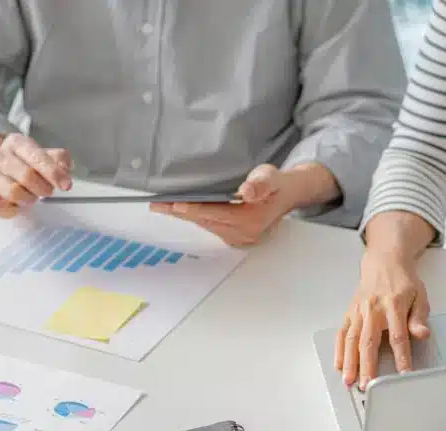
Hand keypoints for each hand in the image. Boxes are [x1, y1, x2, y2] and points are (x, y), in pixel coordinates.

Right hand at [0, 134, 72, 217]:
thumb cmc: (26, 163)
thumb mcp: (44, 155)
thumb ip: (58, 158)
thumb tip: (65, 166)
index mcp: (16, 143)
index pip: (36, 157)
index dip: (53, 172)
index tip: (66, 185)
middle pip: (26, 175)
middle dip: (43, 188)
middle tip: (47, 191)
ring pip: (14, 192)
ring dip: (28, 198)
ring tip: (31, 196)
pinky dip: (10, 208)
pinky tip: (15, 205)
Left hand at [150, 163, 335, 246]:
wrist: (288, 196)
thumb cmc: (277, 184)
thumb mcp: (272, 176)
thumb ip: (261, 183)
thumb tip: (247, 192)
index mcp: (253, 220)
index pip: (217, 214)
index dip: (194, 209)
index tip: (174, 205)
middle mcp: (245, 234)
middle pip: (207, 222)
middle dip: (181, 213)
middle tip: (156, 205)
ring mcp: (240, 239)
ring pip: (207, 226)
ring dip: (187, 217)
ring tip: (163, 207)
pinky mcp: (236, 239)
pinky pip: (211, 228)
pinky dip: (197, 219)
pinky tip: (183, 211)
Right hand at [335, 250, 430, 389]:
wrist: (384, 262)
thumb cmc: (403, 282)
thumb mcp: (420, 295)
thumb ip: (419, 317)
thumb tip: (422, 334)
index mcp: (394, 305)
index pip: (398, 335)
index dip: (401, 356)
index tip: (403, 374)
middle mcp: (373, 309)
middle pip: (369, 341)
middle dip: (367, 365)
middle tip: (368, 385)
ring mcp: (359, 311)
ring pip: (352, 339)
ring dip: (350, 362)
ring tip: (349, 381)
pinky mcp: (350, 312)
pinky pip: (342, 332)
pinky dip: (339, 350)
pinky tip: (339, 365)